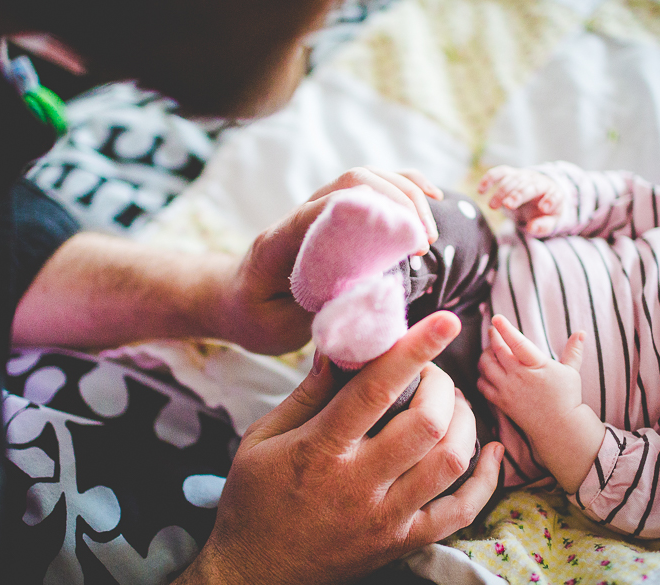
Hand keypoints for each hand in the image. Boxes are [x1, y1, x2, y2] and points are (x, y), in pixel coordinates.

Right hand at [164, 312, 503, 584]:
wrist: (252, 575)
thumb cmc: (252, 500)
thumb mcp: (262, 438)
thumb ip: (307, 393)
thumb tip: (338, 347)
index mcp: (319, 451)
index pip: (376, 390)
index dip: (414, 350)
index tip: (443, 321)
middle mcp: (358, 485)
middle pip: (427, 424)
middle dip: (441, 385)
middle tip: (431, 373)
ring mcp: (385, 519)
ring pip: (450, 462)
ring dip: (463, 422)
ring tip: (453, 404)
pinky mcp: (401, 543)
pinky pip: (460, 512)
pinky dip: (485, 479)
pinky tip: (488, 451)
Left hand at [218, 167, 443, 354]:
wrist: (229, 301)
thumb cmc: (253, 318)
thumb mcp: (279, 330)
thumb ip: (320, 313)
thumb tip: (373, 302)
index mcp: (278, 242)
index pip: (326, 208)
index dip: (373, 215)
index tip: (410, 244)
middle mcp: (299, 217)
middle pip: (352, 181)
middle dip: (398, 202)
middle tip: (424, 243)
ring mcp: (316, 211)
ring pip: (364, 179)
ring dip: (404, 195)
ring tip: (429, 232)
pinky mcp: (331, 216)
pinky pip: (368, 190)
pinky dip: (401, 189)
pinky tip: (430, 199)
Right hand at [477, 165, 565, 235]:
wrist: (539, 195)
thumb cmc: (543, 212)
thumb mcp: (548, 222)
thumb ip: (543, 226)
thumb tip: (531, 228)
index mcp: (553, 193)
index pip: (555, 195)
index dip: (550, 200)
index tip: (544, 208)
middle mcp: (539, 182)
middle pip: (528, 186)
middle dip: (518, 194)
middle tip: (508, 205)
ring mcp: (524, 176)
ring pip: (512, 179)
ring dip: (501, 191)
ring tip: (492, 206)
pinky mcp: (512, 173)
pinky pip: (500, 172)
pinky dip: (489, 178)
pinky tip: (481, 190)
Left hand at [477, 315, 602, 491]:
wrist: (558, 427)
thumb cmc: (567, 397)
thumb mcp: (572, 372)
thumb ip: (573, 351)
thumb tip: (581, 332)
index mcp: (537, 365)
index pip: (518, 343)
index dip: (506, 329)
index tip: (497, 318)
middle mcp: (519, 376)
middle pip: (497, 351)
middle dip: (493, 337)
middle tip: (494, 330)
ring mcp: (508, 389)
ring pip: (486, 366)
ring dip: (485, 355)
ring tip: (491, 350)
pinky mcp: (501, 402)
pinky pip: (482, 384)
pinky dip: (481, 375)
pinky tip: (487, 370)